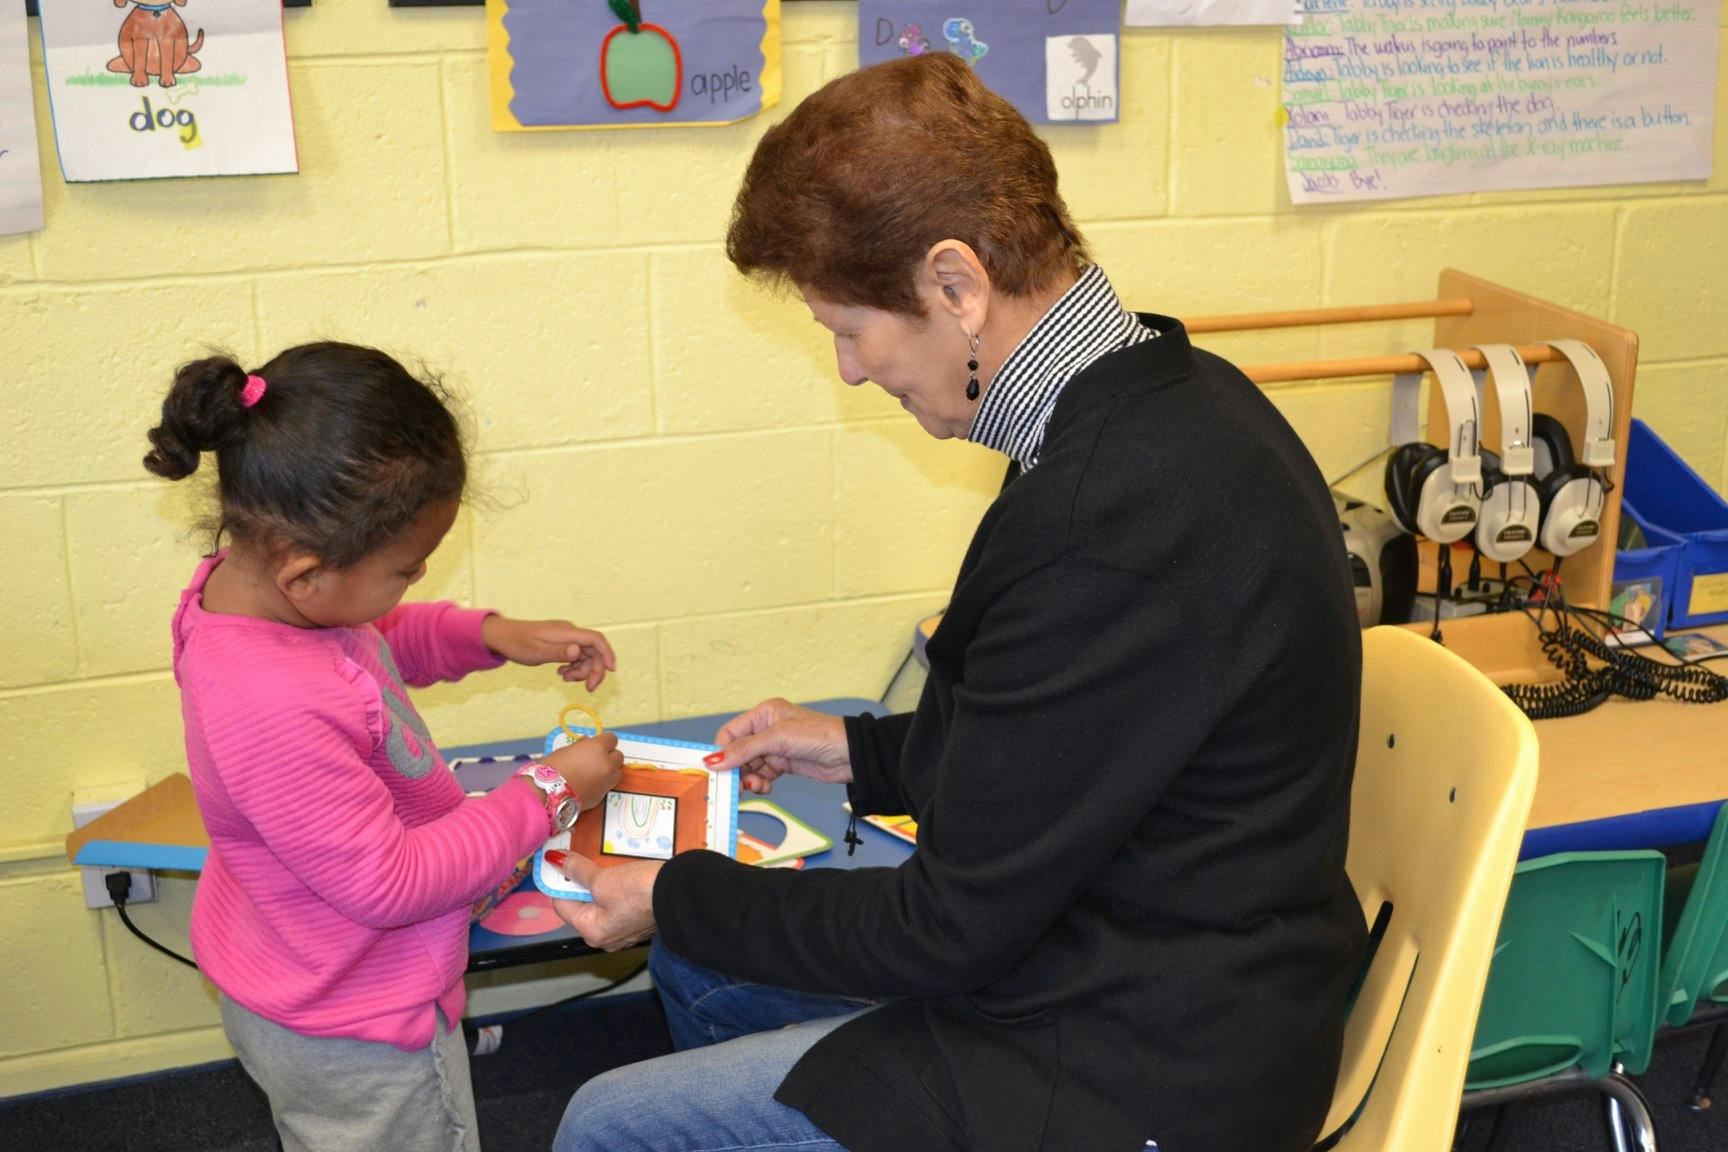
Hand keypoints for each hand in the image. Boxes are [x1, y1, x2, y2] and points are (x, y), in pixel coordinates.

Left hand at [482, 616, 616, 690]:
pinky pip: (576, 656)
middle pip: (594, 650)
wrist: (503, 637)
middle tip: (588, 689)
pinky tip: (561, 674)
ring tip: (565, 679)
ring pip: (585, 655)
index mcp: (566, 632)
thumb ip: (558, 652)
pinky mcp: (562, 644)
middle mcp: (569, 633)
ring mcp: (566, 638)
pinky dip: (573, 667)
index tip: (611, 671)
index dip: (607, 654)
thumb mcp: (536, 652)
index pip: (595, 639)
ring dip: (581, 671)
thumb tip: (578, 651)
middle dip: (594, 670)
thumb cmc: (517, 644)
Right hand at [538, 732, 623, 810]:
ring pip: (618, 772)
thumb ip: (582, 746)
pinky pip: (609, 785)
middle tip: (596, 760)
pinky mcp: (603, 795)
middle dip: (609, 756)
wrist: (547, 793)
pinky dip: (604, 784)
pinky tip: (591, 785)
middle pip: (618, 756)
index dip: (604, 742)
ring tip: (596, 774)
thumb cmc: (552, 767)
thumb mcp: (567, 750)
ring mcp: (607, 781)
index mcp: (597, 748)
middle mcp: (607, 763)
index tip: (597, 746)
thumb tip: (588, 743)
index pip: (612, 739)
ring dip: (610, 771)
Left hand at [551, 854, 659, 951]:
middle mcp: (606, 938)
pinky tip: (622, 875)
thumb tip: (556, 861)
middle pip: (582, 906)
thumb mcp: (603, 879)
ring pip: (601, 904)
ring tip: (604, 866)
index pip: (561, 905)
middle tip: (584, 860)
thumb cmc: (640, 892)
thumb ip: (578, 871)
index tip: (560, 861)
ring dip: (599, 884)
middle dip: (581, 883)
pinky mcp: (639, 921)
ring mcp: (624, 931)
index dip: (559, 881)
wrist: (681, 894)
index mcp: (592, 932)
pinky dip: (616, 889)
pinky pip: (618, 904)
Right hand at [704, 698, 850, 794]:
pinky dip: (760, 784)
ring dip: (748, 779)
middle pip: (737, 752)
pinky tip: (766, 788)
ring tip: (756, 787)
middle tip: (735, 787)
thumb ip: (745, 749)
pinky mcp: (783, 764)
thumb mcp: (778, 739)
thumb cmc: (819, 735)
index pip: (731, 733)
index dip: (721, 751)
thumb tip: (713, 759)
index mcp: (764, 714)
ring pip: (749, 767)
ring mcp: (775, 748)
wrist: (851, 755)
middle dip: (735, 769)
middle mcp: (767, 729)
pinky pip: (762, 776)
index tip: (715, 771)